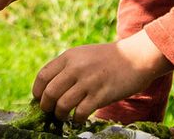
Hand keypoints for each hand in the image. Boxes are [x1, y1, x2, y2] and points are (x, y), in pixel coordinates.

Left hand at [33, 33, 170, 122]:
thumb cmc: (109, 58)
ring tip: (64, 116)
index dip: (37, 91)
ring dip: (60, 114)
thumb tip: (49, 87)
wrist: (136, 57)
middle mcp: (76, 68)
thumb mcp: (84, 54)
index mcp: (69, 56)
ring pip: (62, 104)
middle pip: (49, 92)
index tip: (39, 99)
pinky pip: (80, 112)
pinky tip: (79, 118)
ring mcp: (88, 81)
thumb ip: (67, 67)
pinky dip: (76, 119)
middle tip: (50, 111)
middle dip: (46, 106)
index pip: (43, 76)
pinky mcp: (101, 94)